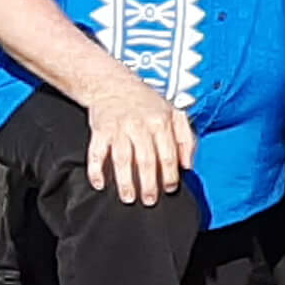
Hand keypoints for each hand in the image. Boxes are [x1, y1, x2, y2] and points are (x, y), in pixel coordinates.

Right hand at [80, 80, 193, 205]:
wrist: (115, 85)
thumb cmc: (148, 102)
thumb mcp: (174, 112)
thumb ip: (186, 137)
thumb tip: (188, 164)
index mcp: (161, 122)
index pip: (168, 154)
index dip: (170, 174)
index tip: (170, 189)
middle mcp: (140, 125)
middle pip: (146, 160)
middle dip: (148, 184)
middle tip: (149, 200)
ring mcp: (118, 128)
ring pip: (122, 159)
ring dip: (125, 181)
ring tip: (128, 198)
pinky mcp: (100, 130)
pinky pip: (96, 153)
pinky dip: (95, 170)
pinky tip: (99, 184)